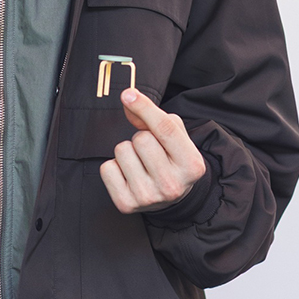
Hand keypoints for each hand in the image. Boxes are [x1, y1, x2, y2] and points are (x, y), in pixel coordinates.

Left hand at [100, 88, 206, 213]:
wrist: (170, 199)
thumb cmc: (172, 160)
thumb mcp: (175, 138)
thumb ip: (155, 117)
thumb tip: (128, 99)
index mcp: (192, 165)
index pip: (165, 129)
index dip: (145, 108)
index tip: (128, 94)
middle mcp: (172, 185)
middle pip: (141, 139)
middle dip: (141, 137)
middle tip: (150, 152)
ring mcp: (148, 197)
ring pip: (122, 151)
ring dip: (127, 152)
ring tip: (140, 164)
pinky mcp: (126, 204)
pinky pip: (107, 168)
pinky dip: (114, 167)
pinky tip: (128, 175)